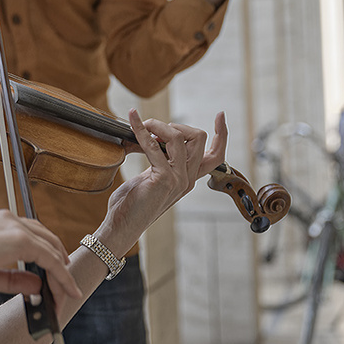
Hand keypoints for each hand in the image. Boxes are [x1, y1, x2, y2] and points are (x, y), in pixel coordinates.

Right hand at [0, 210, 81, 309]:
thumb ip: (14, 279)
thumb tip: (38, 285)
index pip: (32, 234)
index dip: (47, 253)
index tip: (55, 272)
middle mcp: (8, 219)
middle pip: (46, 239)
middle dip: (59, 263)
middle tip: (65, 286)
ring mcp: (14, 227)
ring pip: (51, 249)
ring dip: (62, 273)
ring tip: (68, 293)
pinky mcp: (18, 239)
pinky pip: (49, 258)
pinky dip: (61, 275)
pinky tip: (66, 289)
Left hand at [96, 110, 227, 255]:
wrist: (122, 227)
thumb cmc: (131, 204)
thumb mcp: (151, 178)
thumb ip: (160, 161)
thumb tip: (154, 138)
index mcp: (188, 179)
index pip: (215, 155)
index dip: (221, 135)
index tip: (220, 116)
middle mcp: (187, 179)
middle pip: (199, 138)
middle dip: (176, 124)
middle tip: (153, 127)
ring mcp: (177, 179)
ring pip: (178, 137)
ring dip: (157, 124)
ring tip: (141, 125)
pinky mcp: (162, 178)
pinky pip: (154, 145)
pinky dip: (141, 130)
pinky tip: (132, 122)